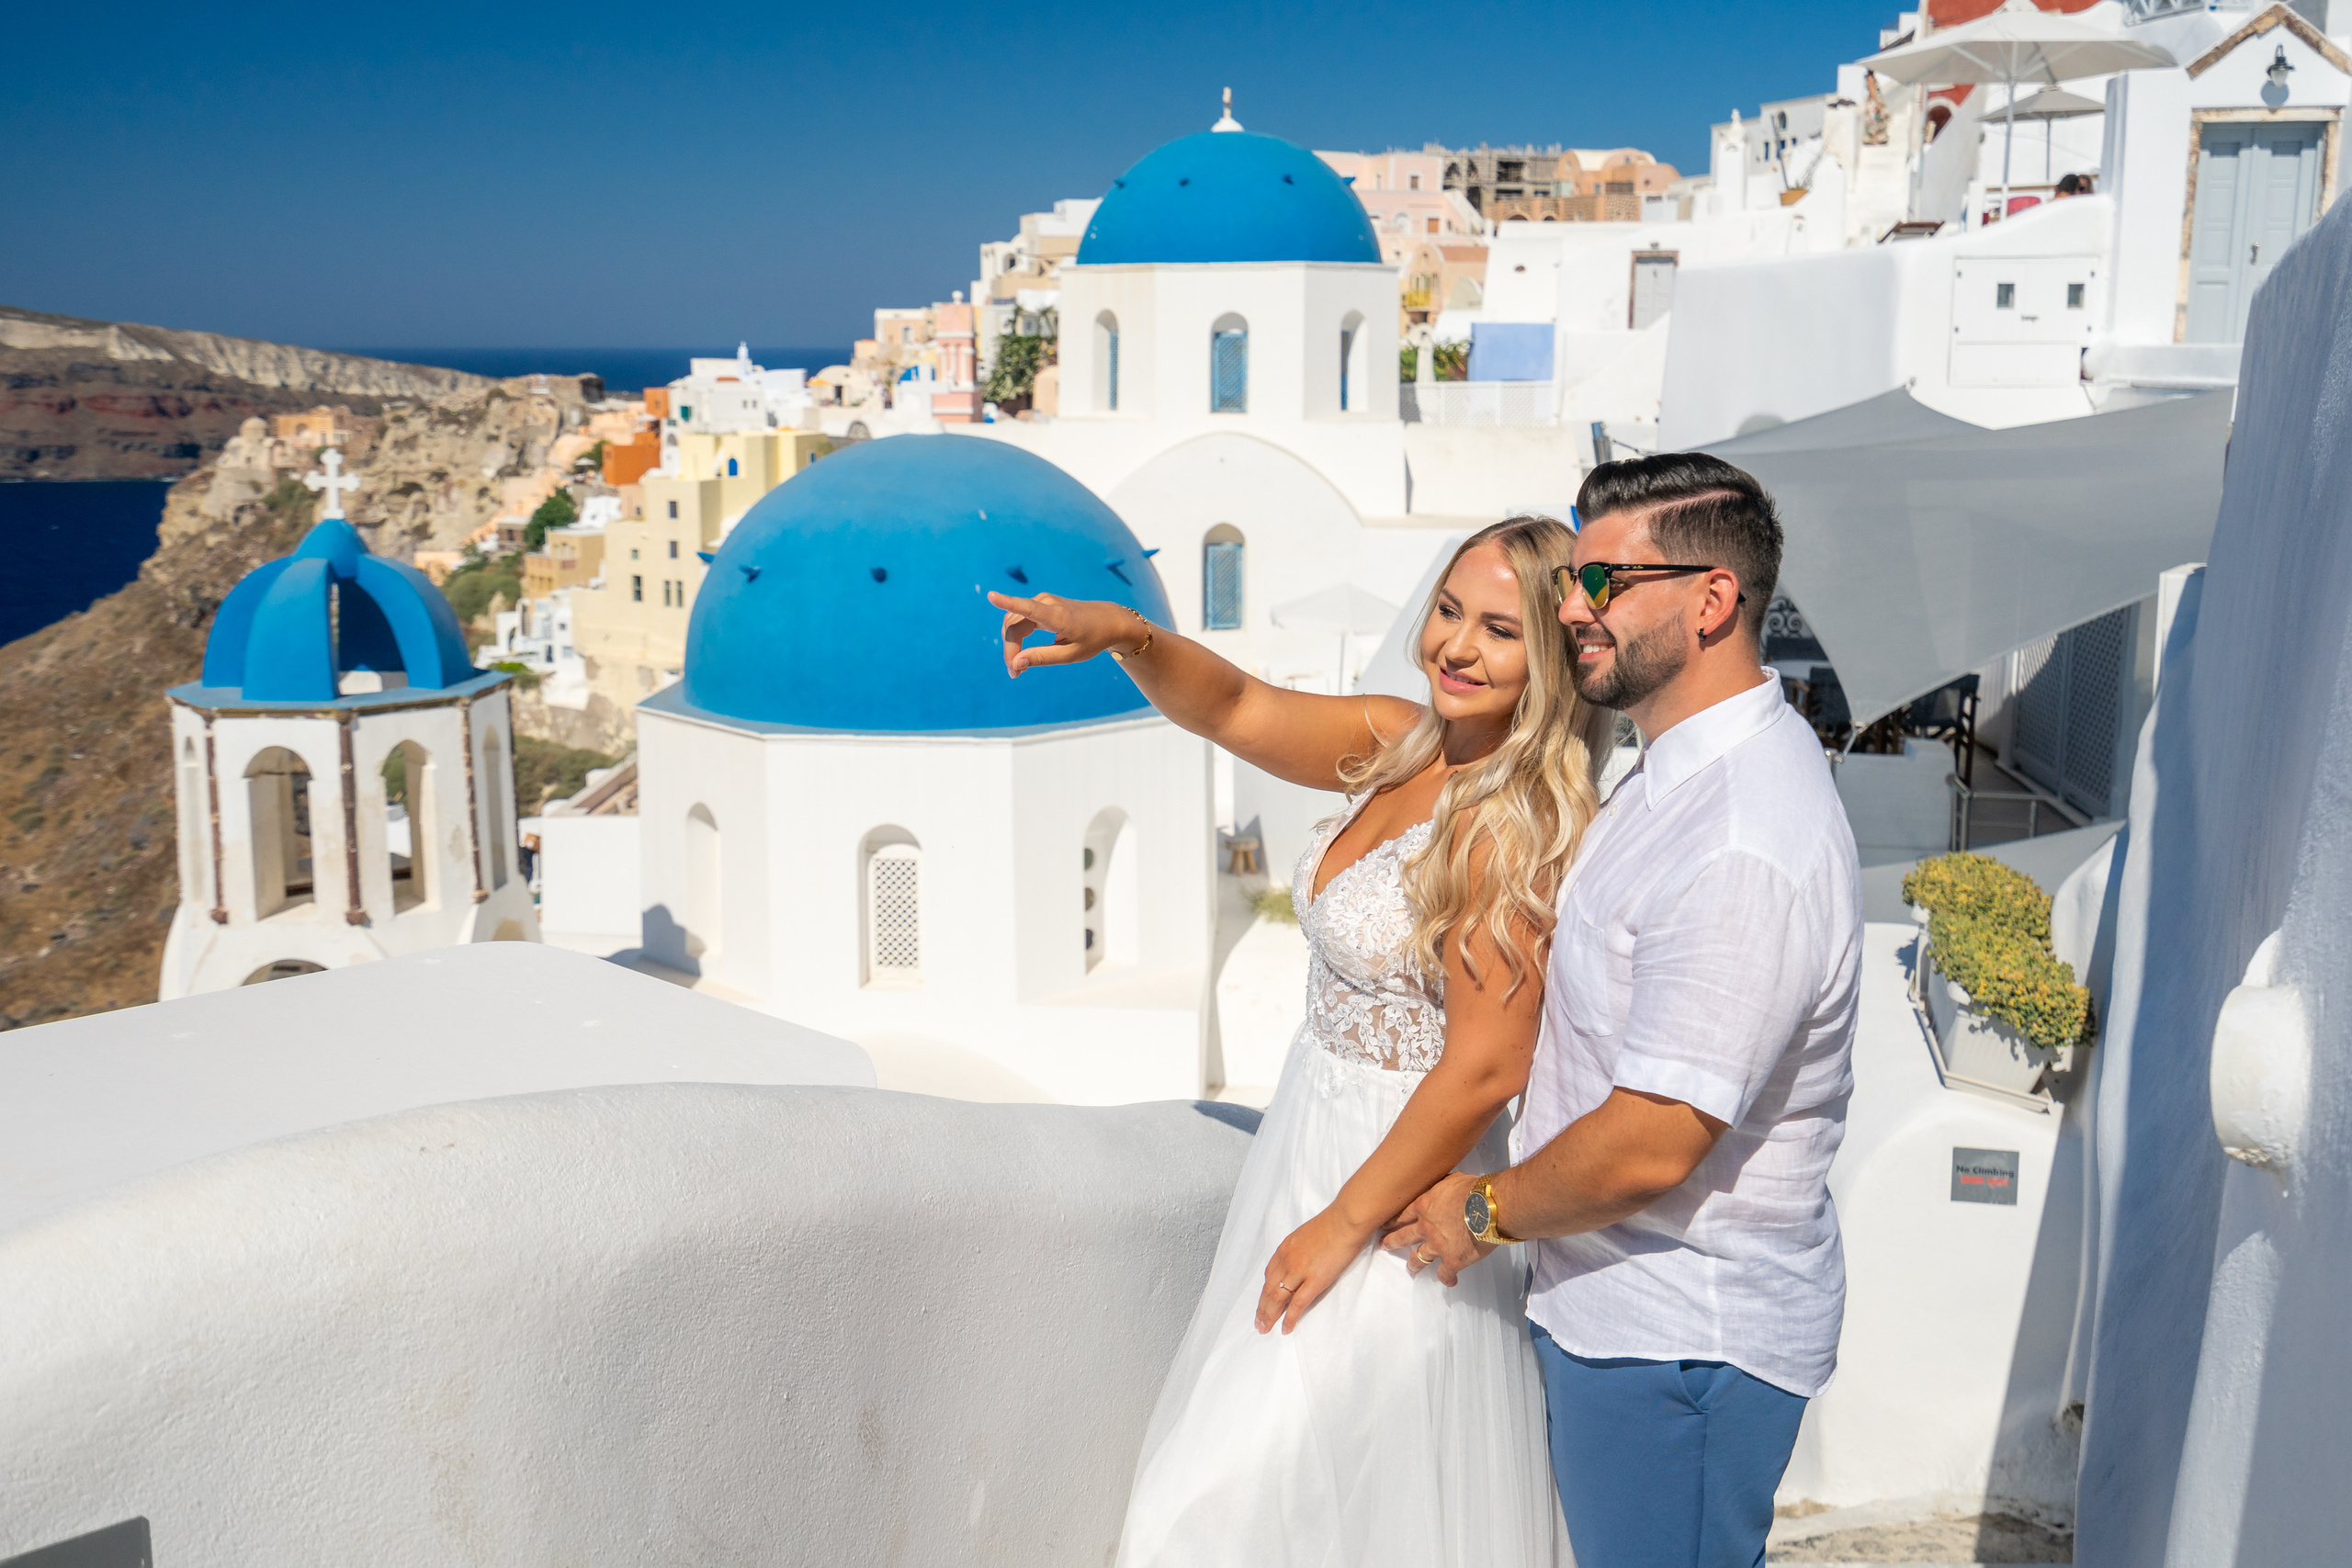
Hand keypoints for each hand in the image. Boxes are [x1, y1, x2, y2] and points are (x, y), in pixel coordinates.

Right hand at [985, 590, 1143, 676]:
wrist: (1107, 620)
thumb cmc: (1092, 639)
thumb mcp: (1071, 655)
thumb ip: (1043, 658)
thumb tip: (1015, 663)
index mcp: (1059, 616)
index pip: (1029, 608)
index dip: (1008, 603)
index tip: (991, 596)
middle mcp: (1047, 603)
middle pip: (1015, 625)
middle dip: (1010, 650)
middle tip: (1015, 674)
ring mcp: (1043, 601)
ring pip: (1013, 622)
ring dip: (1011, 644)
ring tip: (1017, 668)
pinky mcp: (1040, 604)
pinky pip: (1019, 619)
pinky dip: (1016, 636)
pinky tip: (1020, 654)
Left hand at [1256, 1206, 1376, 1334]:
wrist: (1346, 1219)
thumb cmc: (1334, 1222)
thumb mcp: (1308, 1233)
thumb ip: (1301, 1248)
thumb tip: (1304, 1257)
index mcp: (1286, 1248)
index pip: (1270, 1274)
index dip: (1265, 1290)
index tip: (1263, 1301)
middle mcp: (1287, 1260)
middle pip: (1269, 1289)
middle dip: (1262, 1308)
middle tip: (1258, 1323)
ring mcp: (1299, 1271)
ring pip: (1277, 1298)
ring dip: (1269, 1316)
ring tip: (1265, 1329)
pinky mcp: (1314, 1281)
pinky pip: (1297, 1304)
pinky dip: (1290, 1318)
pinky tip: (1286, 1329)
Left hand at [1380, 1172, 1492, 1286]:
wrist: (1487, 1208)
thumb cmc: (1473, 1190)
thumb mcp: (1452, 1180)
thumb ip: (1443, 1185)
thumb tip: (1445, 1183)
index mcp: (1424, 1206)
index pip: (1402, 1215)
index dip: (1392, 1221)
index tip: (1384, 1225)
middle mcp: (1426, 1227)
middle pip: (1403, 1237)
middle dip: (1391, 1241)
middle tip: (1383, 1245)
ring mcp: (1437, 1246)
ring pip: (1418, 1258)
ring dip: (1413, 1265)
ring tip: (1410, 1269)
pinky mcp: (1452, 1260)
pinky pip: (1445, 1274)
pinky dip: (1447, 1279)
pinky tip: (1450, 1281)